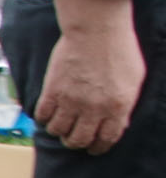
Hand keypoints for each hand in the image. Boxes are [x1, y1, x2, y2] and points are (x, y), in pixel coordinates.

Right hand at [41, 0, 146, 152]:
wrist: (97, 29)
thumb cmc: (119, 49)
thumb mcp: (135, 79)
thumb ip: (126, 103)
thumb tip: (120, 121)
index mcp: (117, 107)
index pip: (106, 139)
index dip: (98, 147)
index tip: (93, 147)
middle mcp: (93, 108)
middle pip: (79, 140)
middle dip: (76, 142)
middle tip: (73, 137)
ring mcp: (71, 101)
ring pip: (58, 131)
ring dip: (58, 130)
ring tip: (59, 124)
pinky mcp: (52, 91)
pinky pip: (42, 116)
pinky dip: (43, 118)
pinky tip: (47, 113)